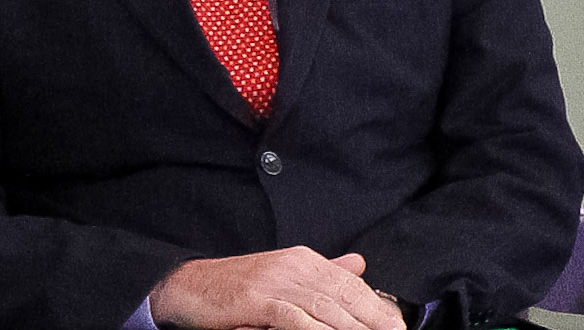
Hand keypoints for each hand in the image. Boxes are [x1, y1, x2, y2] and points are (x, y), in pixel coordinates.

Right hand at [150, 250, 404, 329]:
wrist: (187, 285)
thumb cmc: (235, 286)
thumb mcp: (283, 274)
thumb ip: (321, 273)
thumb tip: (358, 265)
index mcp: (305, 260)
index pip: (350, 284)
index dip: (375, 305)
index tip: (396, 323)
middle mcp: (296, 266)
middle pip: (343, 295)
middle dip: (372, 318)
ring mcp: (276, 282)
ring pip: (324, 306)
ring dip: (351, 326)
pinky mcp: (256, 300)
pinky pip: (293, 317)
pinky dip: (314, 329)